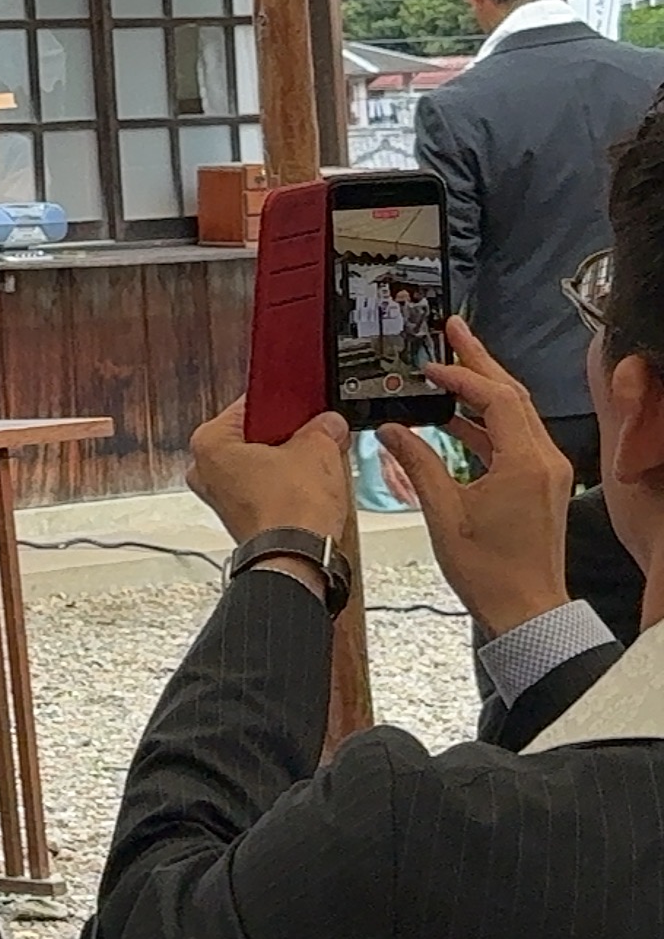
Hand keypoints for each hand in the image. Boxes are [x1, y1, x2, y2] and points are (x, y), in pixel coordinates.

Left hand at [188, 396, 353, 550]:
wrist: (299, 559)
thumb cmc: (291, 509)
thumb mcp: (318, 448)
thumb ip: (323, 426)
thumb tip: (328, 423)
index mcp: (209, 442)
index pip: (250, 406)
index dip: (284, 404)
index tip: (304, 406)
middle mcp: (205, 470)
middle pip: (254, 437)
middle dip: (288, 437)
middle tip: (315, 436)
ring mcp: (221, 497)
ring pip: (260, 465)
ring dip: (289, 463)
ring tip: (317, 464)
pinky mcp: (240, 518)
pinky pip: (264, 489)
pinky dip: (286, 487)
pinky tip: (310, 488)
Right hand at [378, 317, 573, 638]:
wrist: (525, 608)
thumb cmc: (491, 570)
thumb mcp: (443, 512)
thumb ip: (417, 462)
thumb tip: (393, 429)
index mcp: (525, 462)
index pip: (497, 397)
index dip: (462, 374)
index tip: (430, 364)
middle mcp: (543, 460)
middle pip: (512, 394)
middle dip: (480, 361)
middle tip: (454, 330)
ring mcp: (545, 471)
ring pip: (515, 413)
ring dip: (483, 389)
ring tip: (452, 366)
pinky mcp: (539, 483)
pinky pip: (514, 438)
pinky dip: (485, 421)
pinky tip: (456, 420)